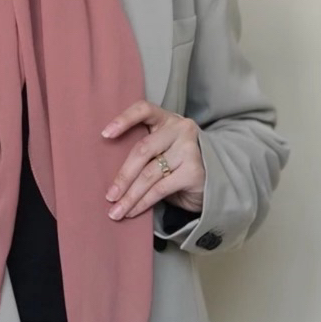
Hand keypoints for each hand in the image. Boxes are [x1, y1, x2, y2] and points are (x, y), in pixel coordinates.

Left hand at [101, 100, 204, 219]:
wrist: (215, 180)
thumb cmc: (177, 162)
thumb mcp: (161, 148)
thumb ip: (143, 150)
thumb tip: (110, 172)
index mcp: (166, 118)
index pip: (143, 109)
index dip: (123, 120)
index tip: (105, 134)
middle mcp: (179, 129)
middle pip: (142, 150)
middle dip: (123, 176)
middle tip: (109, 195)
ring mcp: (188, 149)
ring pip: (149, 173)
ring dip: (130, 195)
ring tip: (116, 210)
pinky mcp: (193, 171)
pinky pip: (160, 188)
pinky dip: (143, 202)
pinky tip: (133, 211)